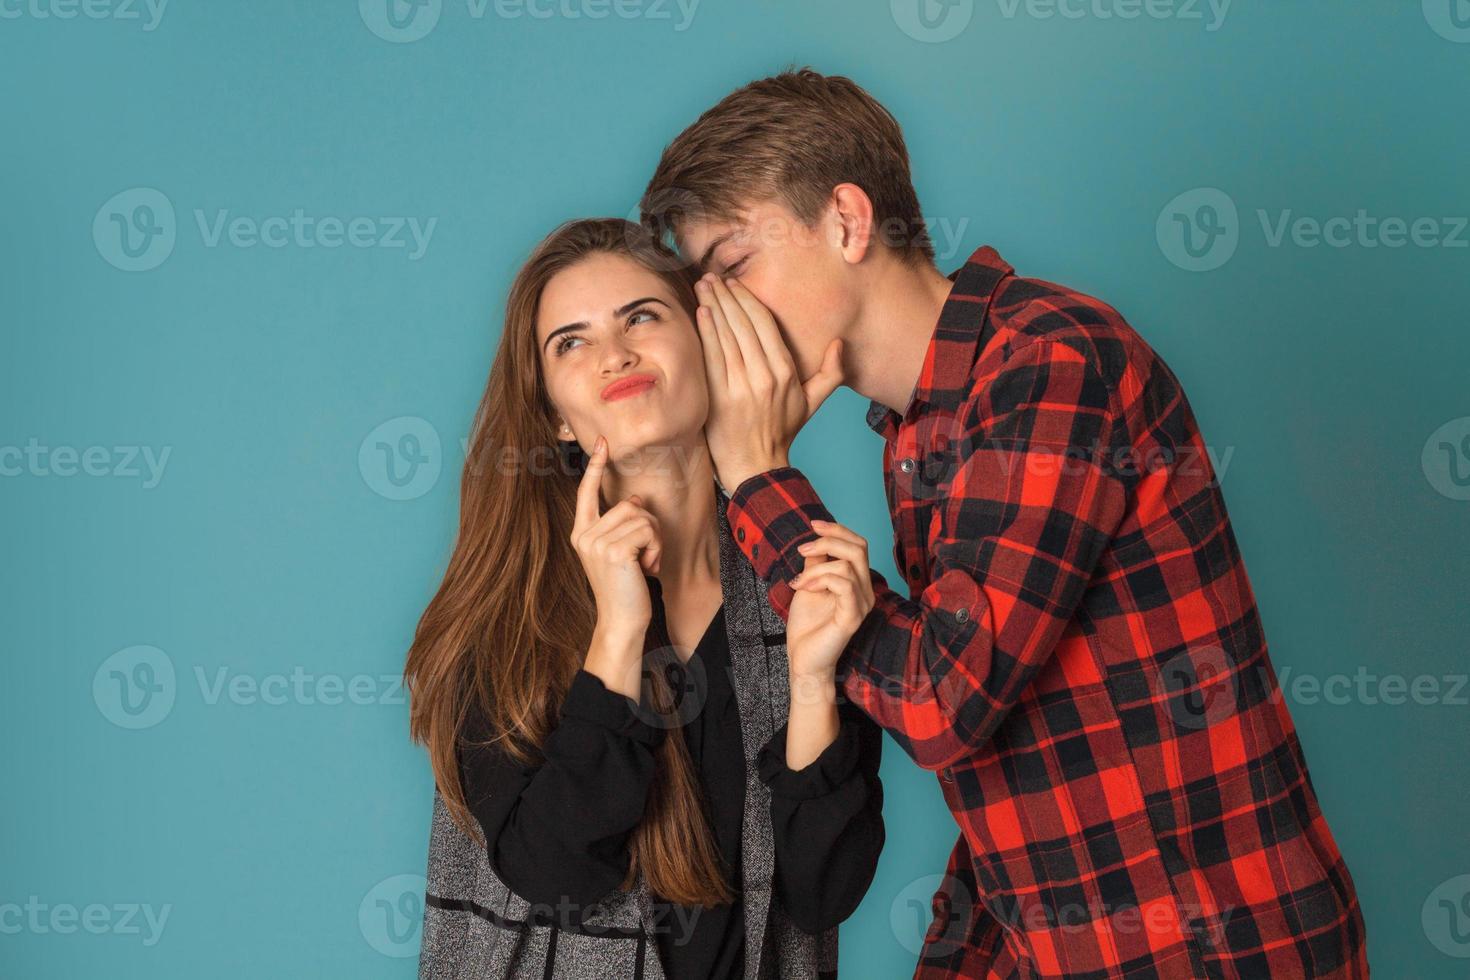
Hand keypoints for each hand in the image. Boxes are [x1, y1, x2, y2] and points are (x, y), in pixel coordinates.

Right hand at [570, 435, 662, 641]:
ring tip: (645, 564)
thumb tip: (633, 499)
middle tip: (645, 556)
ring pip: (641, 517)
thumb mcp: (620, 552)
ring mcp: (597, 543)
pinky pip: (648, 531)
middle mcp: (584, 535)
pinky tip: (648, 569)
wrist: (621, 620)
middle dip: (649, 528)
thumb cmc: (625, 587)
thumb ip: (621, 526)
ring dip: (655, 541)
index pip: (586, 491)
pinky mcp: (614, 551)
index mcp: (581, 533)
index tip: (602, 442)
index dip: (595, 466)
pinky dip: (657, 549)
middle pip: (629, 505)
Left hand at [695, 275, 843, 490]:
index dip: (748, 299)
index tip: (733, 284)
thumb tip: (840, 344)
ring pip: (727, 336)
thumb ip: (831, 374)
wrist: (755, 466)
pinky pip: (713, 356)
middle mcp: (764, 376)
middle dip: (726, 296)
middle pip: (743, 324)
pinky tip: (700, 312)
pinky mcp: (720, 396)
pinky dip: (706, 332)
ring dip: (713, 306)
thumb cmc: (781, 431)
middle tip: (712, 277)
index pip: (765, 325)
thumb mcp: (811, 403)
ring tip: (702, 287)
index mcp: (786, 372)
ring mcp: (741, 386)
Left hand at [785, 520, 875, 681]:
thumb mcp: (808, 584)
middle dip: (828, 541)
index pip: (858, 545)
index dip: (838, 530)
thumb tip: (815, 539)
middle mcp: (866, 591)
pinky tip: (803, 588)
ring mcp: (862, 604)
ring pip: (847, 566)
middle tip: (803, 549)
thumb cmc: (807, 626)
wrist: (803, 659)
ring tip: (798, 582)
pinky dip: (820, 580)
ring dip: (815, 569)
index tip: (812, 524)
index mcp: (858, 582)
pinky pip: (844, 585)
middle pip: (859, 548)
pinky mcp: (853, 617)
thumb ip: (816, 562)